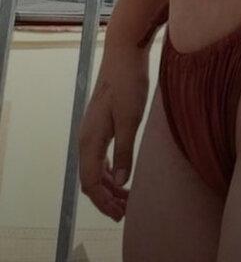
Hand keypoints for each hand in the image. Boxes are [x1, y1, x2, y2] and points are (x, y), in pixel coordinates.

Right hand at [78, 43, 149, 221]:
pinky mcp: (100, 121)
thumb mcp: (131, 118)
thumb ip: (125, 151)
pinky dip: (108, 169)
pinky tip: (122, 173)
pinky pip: (99, 154)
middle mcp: (86, 136)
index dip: (104, 202)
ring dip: (108, 184)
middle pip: (90, 178)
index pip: (90, 182)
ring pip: (94, 167)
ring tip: (126, 196)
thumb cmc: (129, 81)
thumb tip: (120, 181)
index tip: (121, 214)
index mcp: (90, 139)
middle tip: (126, 210)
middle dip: (106, 197)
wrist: (124, 50)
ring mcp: (92, 128)